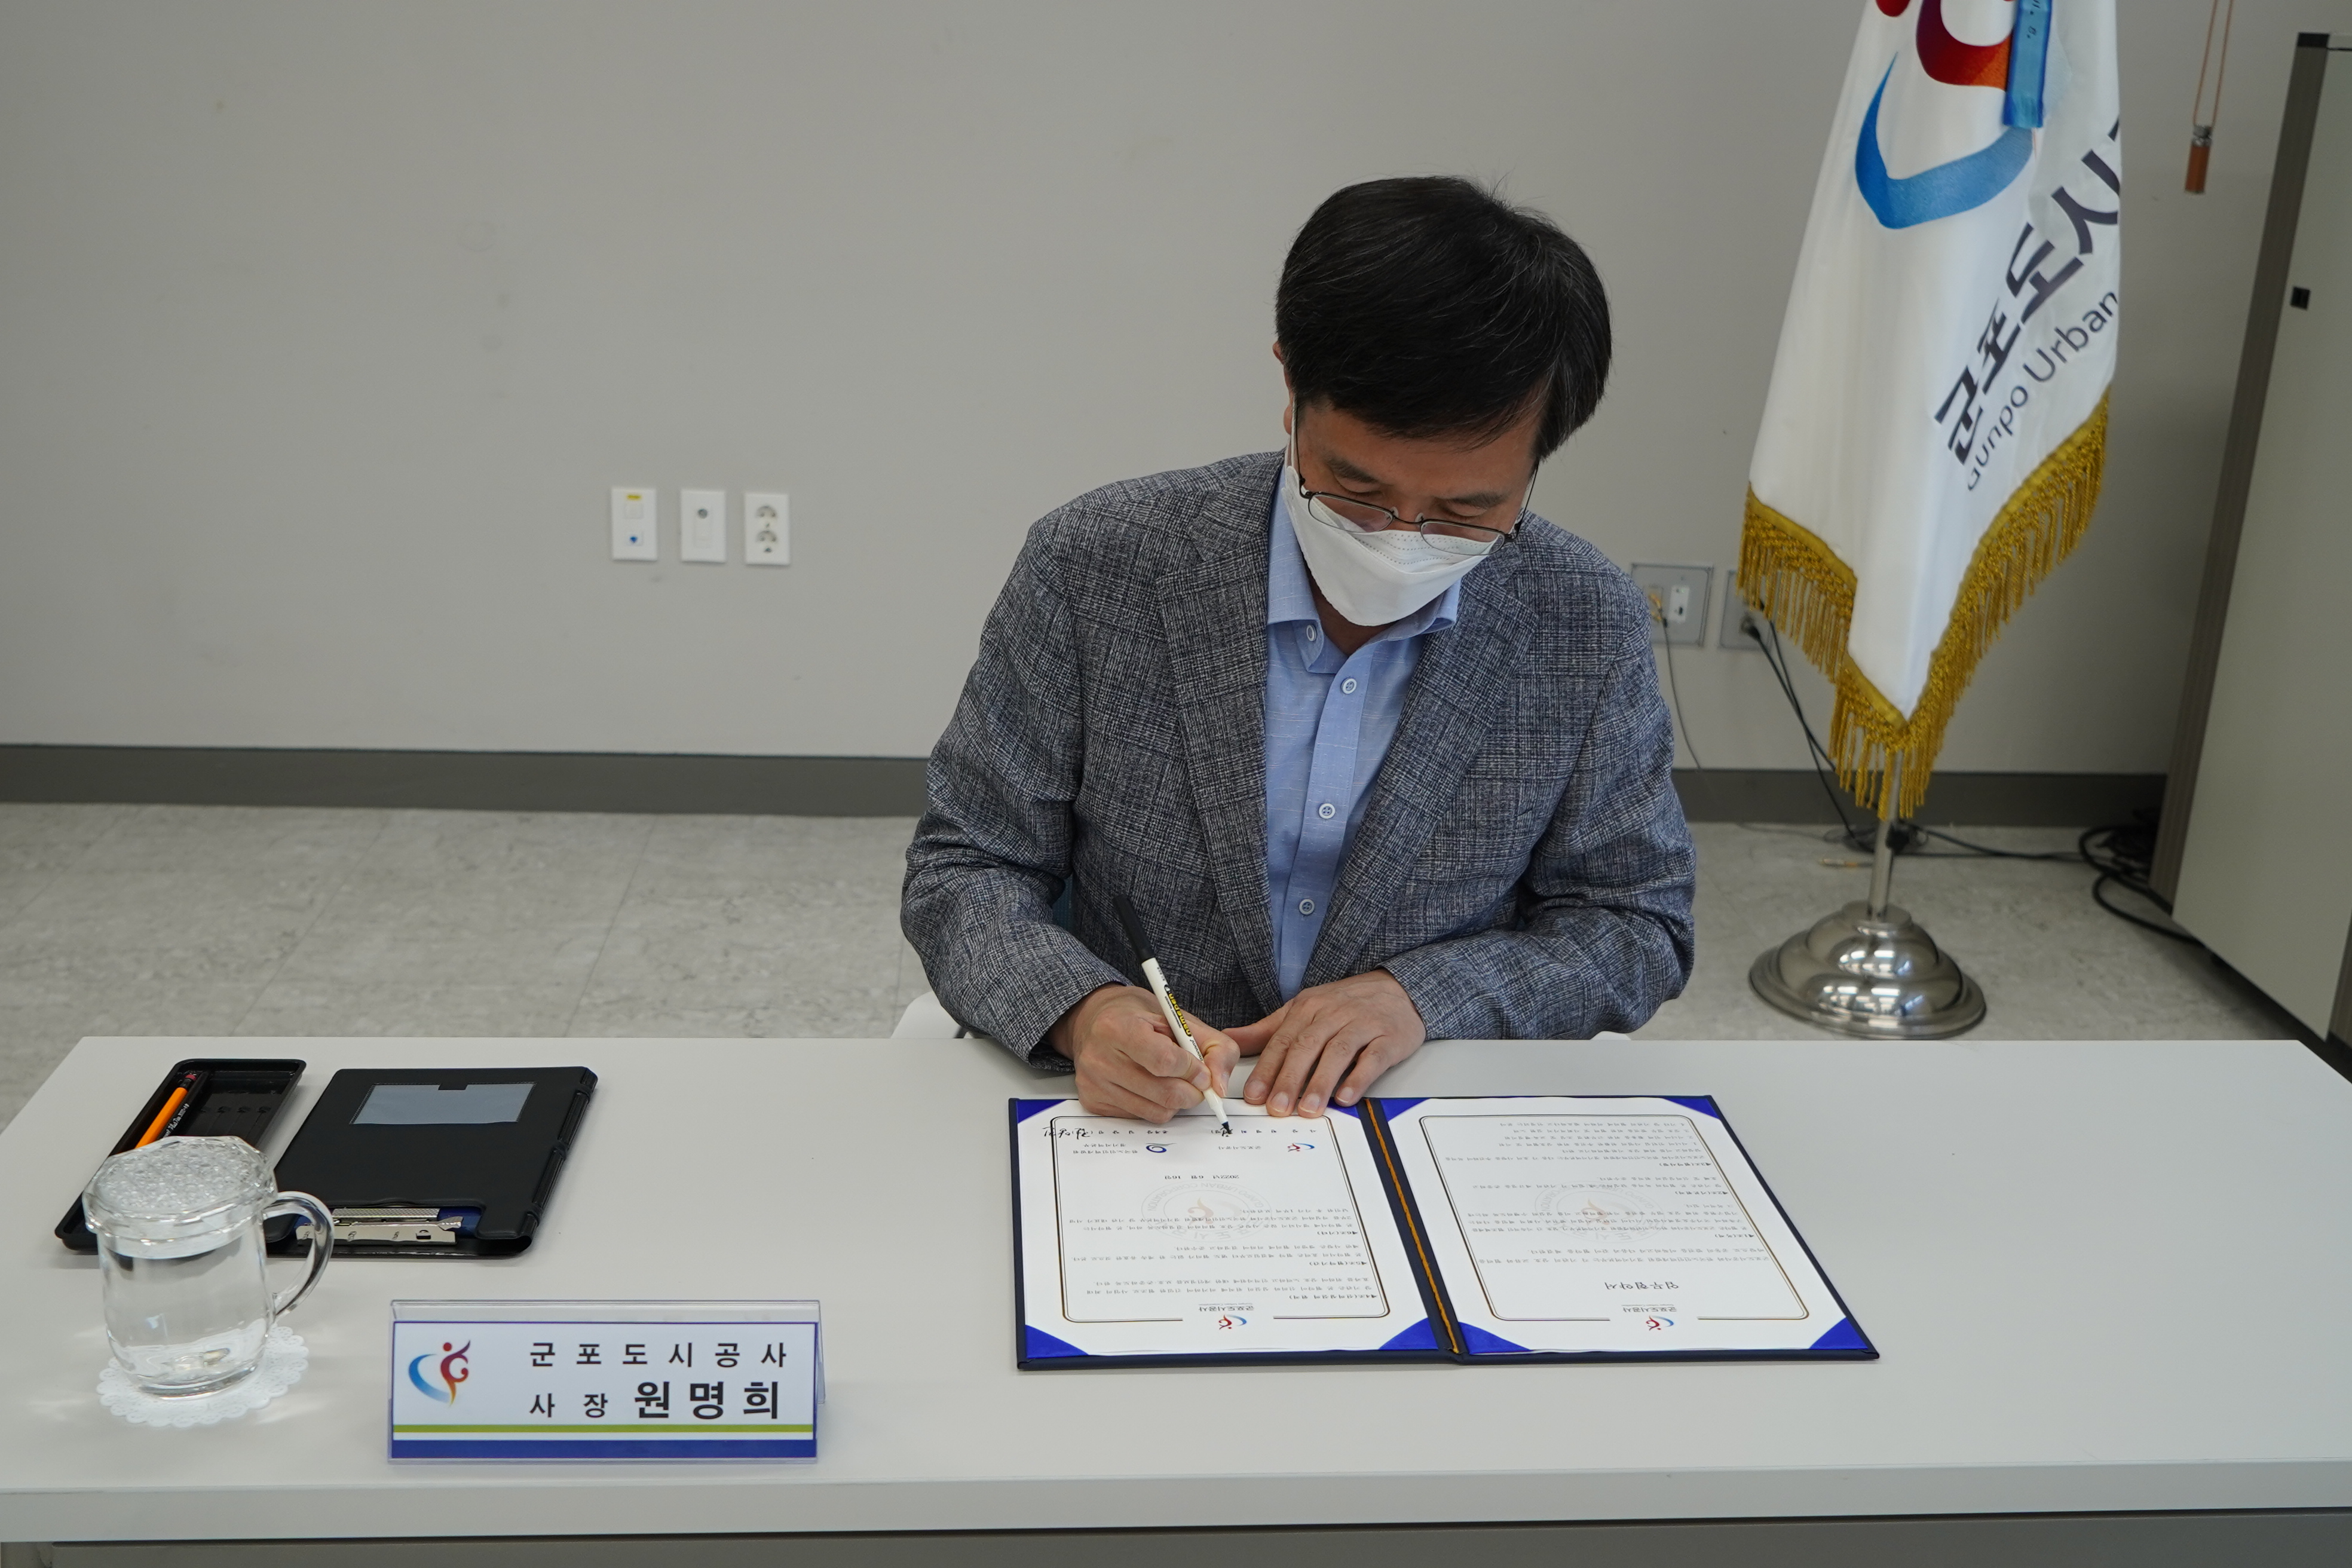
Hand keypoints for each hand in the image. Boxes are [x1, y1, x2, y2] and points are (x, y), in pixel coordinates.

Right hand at [1048, 985, 1239, 1123]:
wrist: (1093, 1020)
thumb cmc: (1137, 1017)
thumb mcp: (1180, 1018)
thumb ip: (1214, 1047)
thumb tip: (1219, 1086)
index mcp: (1117, 1027)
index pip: (1165, 1061)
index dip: (1192, 1069)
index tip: (1201, 1069)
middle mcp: (1099, 1057)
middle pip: (1165, 1092)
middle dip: (1192, 1090)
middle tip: (1195, 1079)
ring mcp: (1094, 1083)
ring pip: (1158, 1111)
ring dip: (1176, 1100)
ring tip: (1170, 1078)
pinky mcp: (1094, 1103)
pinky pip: (1142, 1116)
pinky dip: (1156, 1105)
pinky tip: (1149, 1085)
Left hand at [1228, 969, 1425, 1117]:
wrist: (1399, 988)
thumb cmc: (1346, 1004)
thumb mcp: (1303, 1009)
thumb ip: (1267, 1030)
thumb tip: (1230, 1040)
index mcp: (1308, 1008)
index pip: (1282, 1041)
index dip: (1267, 1069)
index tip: (1254, 1095)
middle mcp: (1333, 1014)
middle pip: (1306, 1047)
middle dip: (1289, 1079)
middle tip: (1278, 1107)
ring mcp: (1362, 1024)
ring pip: (1337, 1053)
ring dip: (1321, 1083)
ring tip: (1308, 1109)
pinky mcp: (1389, 1037)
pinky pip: (1373, 1058)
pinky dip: (1359, 1077)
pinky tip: (1347, 1096)